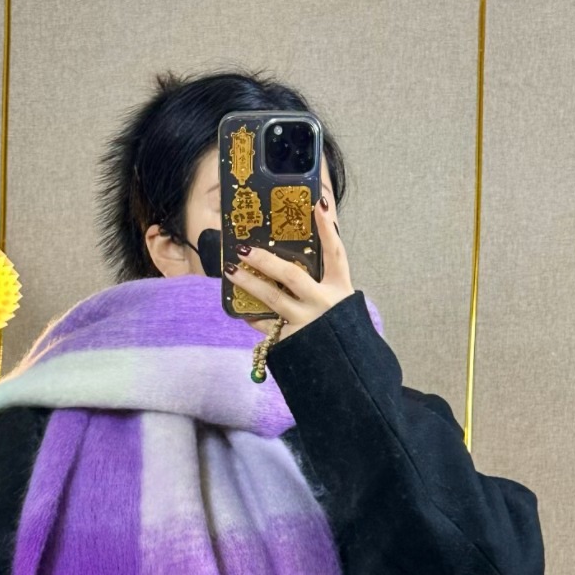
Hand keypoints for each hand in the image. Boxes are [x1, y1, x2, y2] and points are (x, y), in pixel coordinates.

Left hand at [223, 194, 353, 339]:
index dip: (327, 229)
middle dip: (266, 260)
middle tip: (244, 248)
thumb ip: (326, 280)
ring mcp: (306, 323)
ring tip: (231, 270)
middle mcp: (323, 303)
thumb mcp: (341, 301)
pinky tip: (240, 310)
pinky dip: (253, 318)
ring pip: (272, 299)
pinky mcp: (292, 341)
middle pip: (291, 275)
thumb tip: (304, 253)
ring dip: (249, 284)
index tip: (317, 206)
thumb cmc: (339, 330)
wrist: (344, 368)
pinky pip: (267, 327)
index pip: (336, 254)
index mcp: (340, 289)